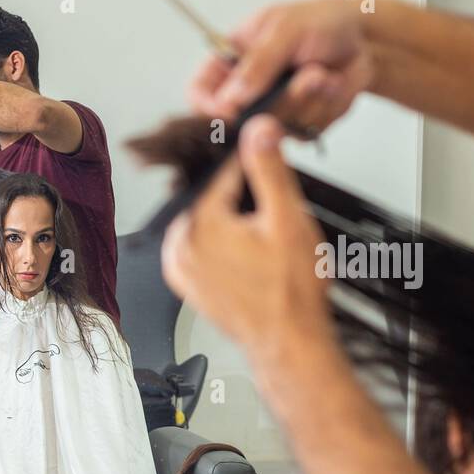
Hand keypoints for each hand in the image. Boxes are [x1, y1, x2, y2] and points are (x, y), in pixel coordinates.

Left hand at [161, 115, 334, 364]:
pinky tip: (254, 260)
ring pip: (212, 223)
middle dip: (247, 201)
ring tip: (267, 249)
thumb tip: (258, 129)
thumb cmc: (291, 294)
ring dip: (238, 224)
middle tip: (275, 225)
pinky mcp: (189, 286)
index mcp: (199, 223)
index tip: (274, 169)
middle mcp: (182, 245)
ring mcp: (183, 268)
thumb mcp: (288, 218)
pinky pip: (206, 249)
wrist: (291, 344)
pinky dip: (227, 246)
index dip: (256, 167)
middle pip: (216, 198)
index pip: (225, 173)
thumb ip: (270, 168)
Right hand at [187, 0, 373, 135]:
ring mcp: (274, 111)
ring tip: (323, 72)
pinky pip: (306, 131)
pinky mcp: (300, 125)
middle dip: (280, 101)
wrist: (363, 38)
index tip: (231, 112)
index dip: (208, 108)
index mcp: (231, 61)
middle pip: (241, 122)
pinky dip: (324, 107)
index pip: (200, 93)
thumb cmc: (320, 21)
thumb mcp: (285, 30)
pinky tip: (331, 84)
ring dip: (308, 99)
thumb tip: (230, 97)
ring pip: (278, 128)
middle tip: (309, 74)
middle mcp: (248, 91)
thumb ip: (258, 63)